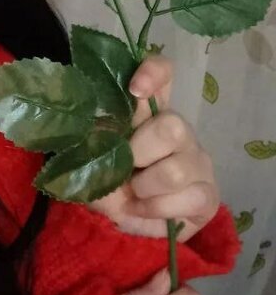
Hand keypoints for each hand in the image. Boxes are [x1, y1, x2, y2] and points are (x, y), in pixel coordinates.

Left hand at [86, 54, 220, 240]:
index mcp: (148, 112)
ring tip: (134, 193)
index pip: (164, 73)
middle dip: (140, 152)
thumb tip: (87, 125)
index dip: (154, 72)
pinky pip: (188, 198)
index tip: (134, 90)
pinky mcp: (207, 194)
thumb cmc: (109, 181)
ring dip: (145, 187)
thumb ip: (94, 135)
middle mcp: (178, 130)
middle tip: (125, 166)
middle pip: (172, 125)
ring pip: (176, 169)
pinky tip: (145, 209)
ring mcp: (197, 161)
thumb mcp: (93, 156)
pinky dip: (157, 209)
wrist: (124, 222)